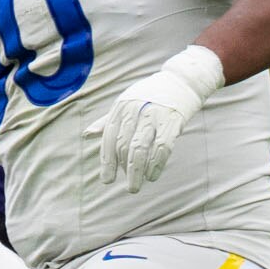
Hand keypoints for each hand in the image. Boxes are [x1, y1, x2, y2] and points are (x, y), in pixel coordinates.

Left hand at [88, 44, 222, 190]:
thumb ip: (107, 120)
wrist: (183, 80)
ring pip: (140, 148)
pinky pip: (162, 146)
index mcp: (120, 107)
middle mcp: (134, 110)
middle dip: (124, 169)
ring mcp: (154, 114)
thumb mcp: (125, 103)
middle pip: (123, 145)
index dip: (107, 161)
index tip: (107, 180)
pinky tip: (153, 175)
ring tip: (137, 186)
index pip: (109, 138)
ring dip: (137, 171)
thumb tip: (86, 134)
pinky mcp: (172, 120)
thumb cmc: (150, 94)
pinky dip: (156, 164)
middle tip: (129, 187)